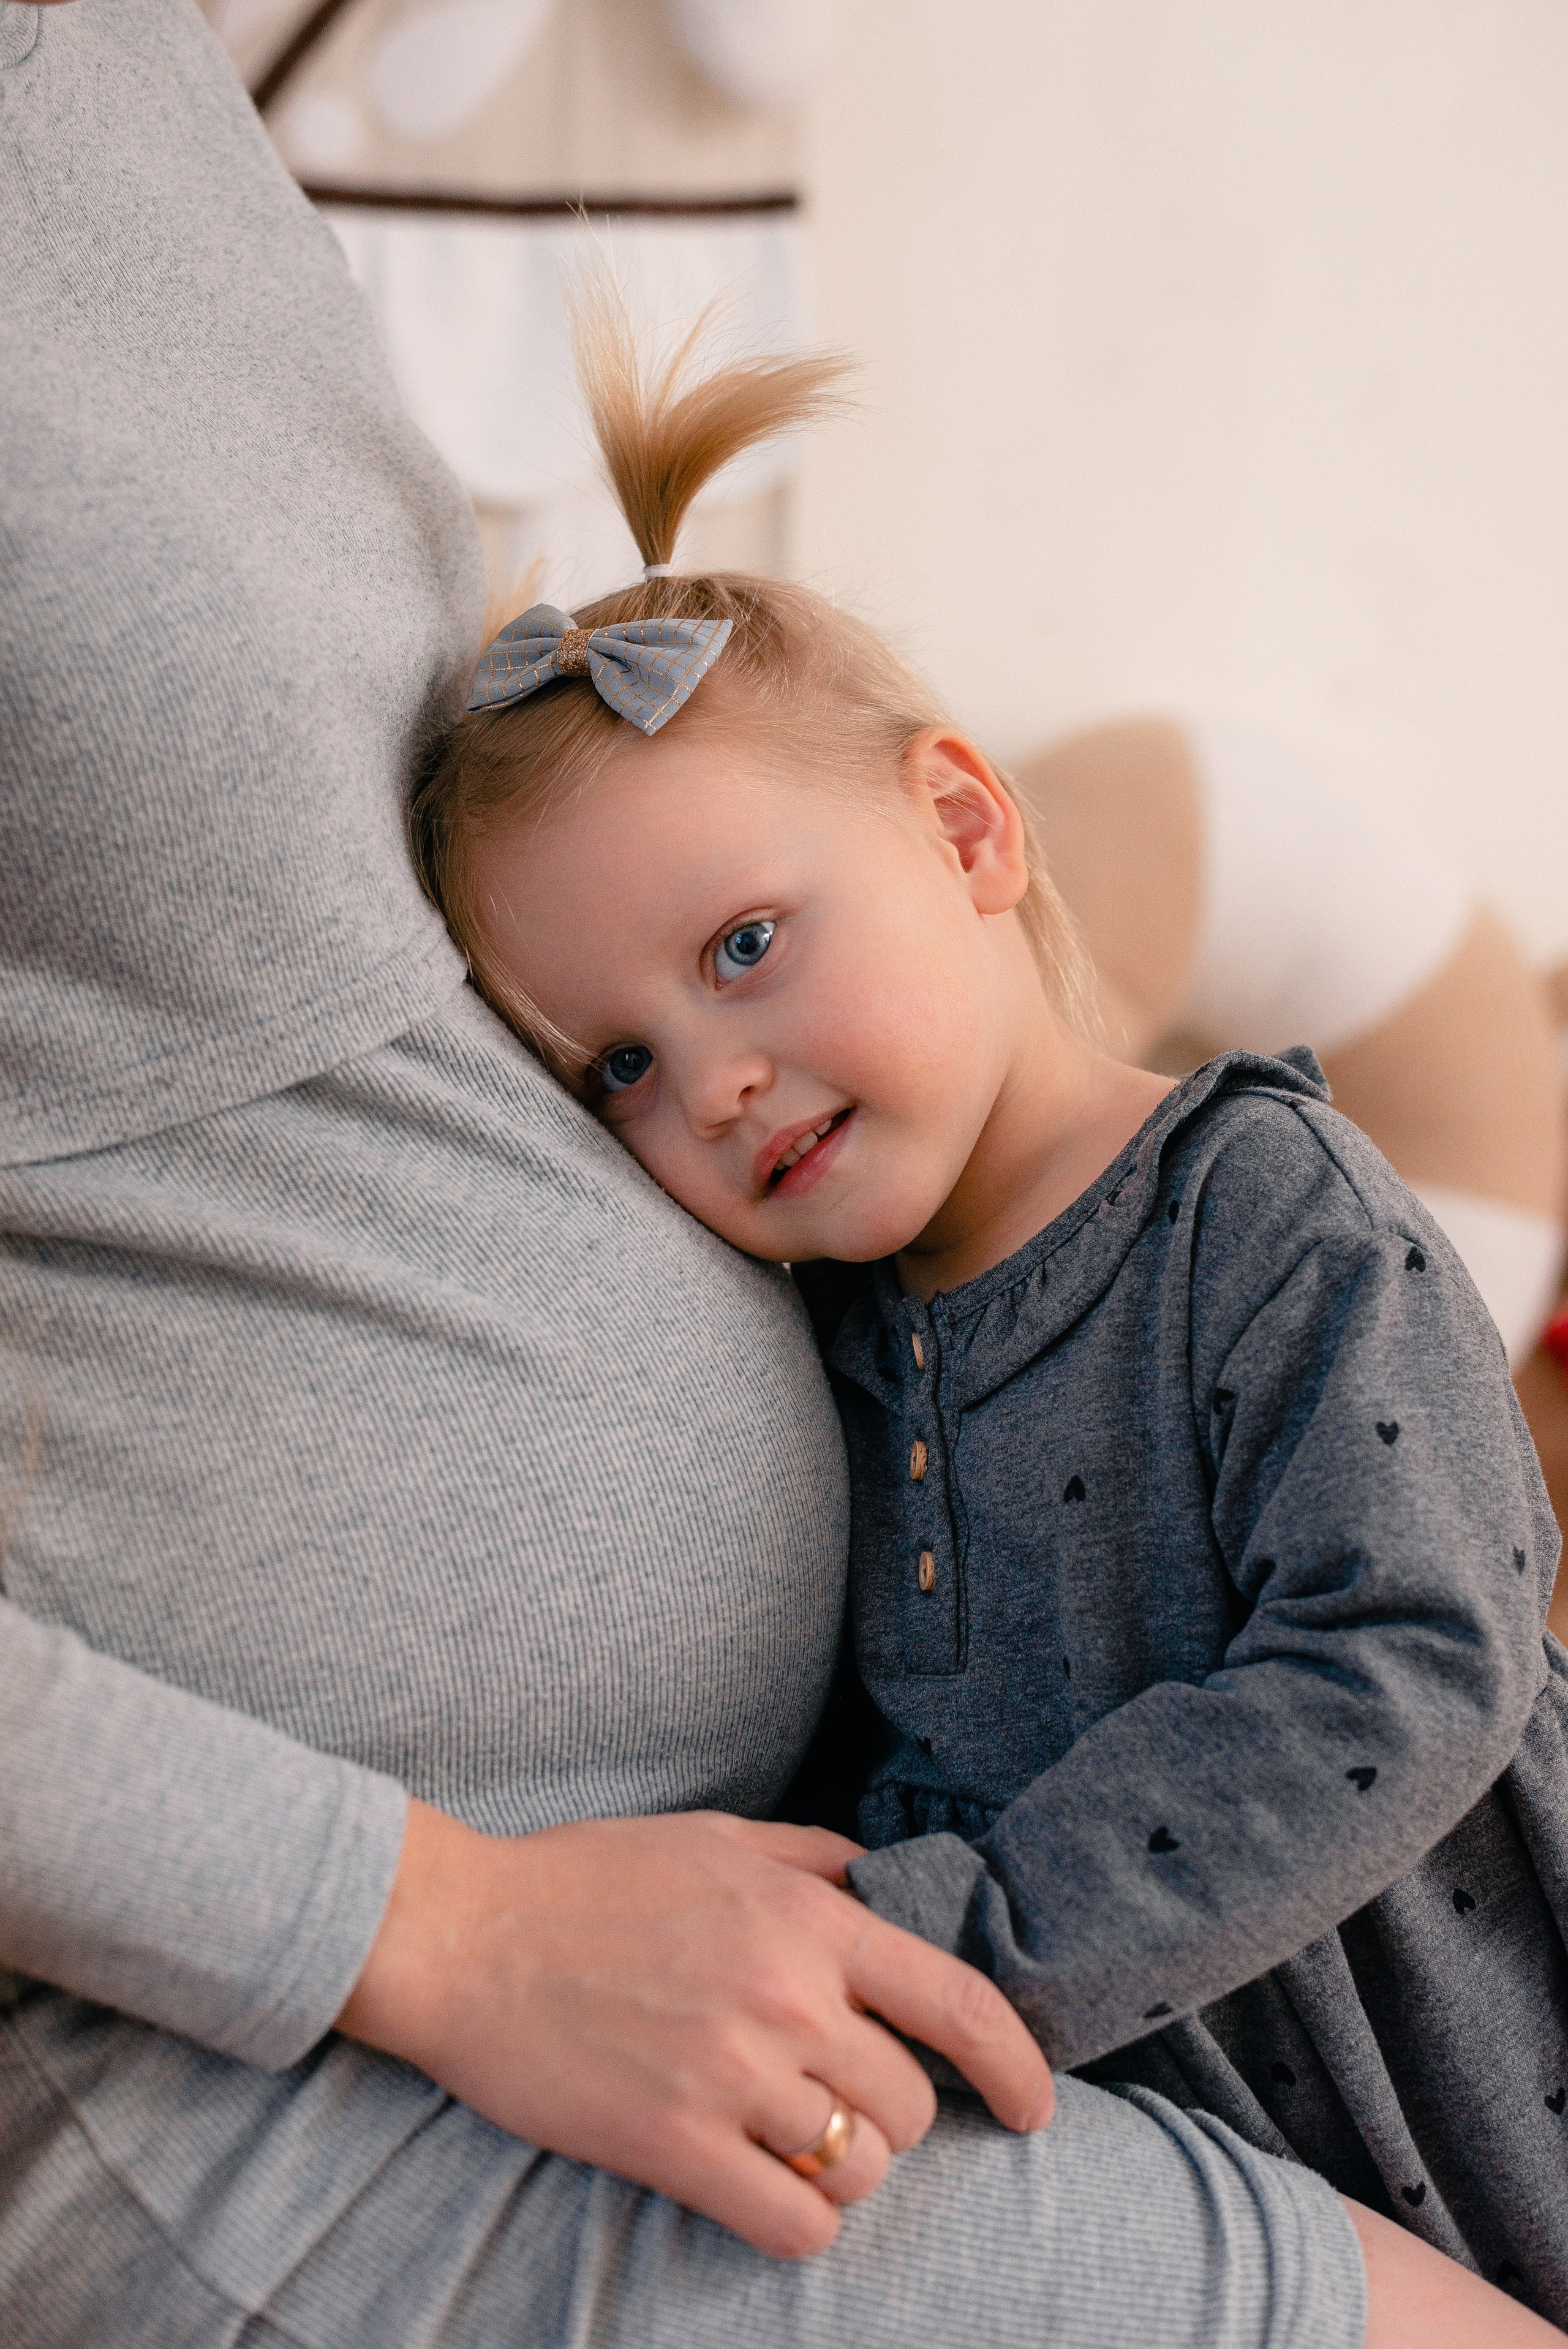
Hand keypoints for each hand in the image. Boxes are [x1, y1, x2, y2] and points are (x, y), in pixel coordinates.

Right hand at [337, 1801, 1053, 2258]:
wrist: (464, 1936)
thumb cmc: (585, 1879)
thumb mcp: (716, 1838)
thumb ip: (813, 1860)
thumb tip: (885, 1885)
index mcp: (806, 1918)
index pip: (957, 1999)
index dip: (1017, 2064)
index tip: (1034, 2106)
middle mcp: (786, 1995)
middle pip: (910, 2105)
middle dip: (891, 2119)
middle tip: (836, 2107)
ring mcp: (731, 2073)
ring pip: (858, 2170)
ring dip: (840, 2174)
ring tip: (789, 2147)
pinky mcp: (673, 2144)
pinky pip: (792, 2226)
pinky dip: (797, 2225)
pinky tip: (762, 2194)